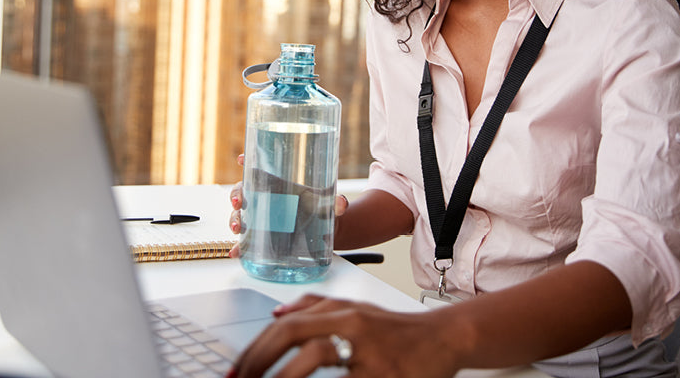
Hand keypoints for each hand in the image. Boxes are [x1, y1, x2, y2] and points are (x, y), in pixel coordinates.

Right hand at [227, 154, 348, 257]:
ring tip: (238, 228)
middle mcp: (263, 199)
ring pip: (239, 214)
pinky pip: (244, 241)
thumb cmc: (319, 210)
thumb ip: (335, 203)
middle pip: (241, 191)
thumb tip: (342, 203)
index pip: (257, 169)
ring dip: (234, 220)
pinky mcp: (260, 238)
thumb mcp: (326, 204)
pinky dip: (238, 247)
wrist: (322, 234)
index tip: (242, 159)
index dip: (247, 162)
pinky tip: (236, 253)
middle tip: (239, 201)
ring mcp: (259, 218)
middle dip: (235, 195)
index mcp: (276, 184)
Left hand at [227, 294, 460, 377]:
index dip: (256, 347)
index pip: (286, 324)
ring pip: (316, 356)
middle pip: (294, 334)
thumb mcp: (356, 310)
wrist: (444, 339)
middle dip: (259, 361)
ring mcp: (369, 351)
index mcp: (340, 312)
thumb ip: (316, 307)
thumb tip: (275, 314)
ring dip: (284, 376)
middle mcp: (351, 325)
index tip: (236, 370)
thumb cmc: (396, 330)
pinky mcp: (383, 375)